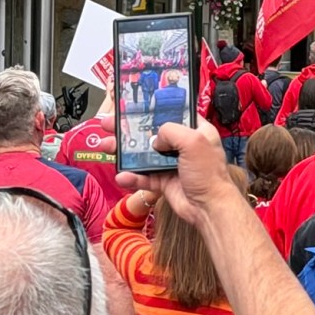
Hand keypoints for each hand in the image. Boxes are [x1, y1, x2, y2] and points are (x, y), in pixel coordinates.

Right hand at [116, 117, 238, 228]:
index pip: (173, 113)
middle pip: (151, 133)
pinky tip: (122, 176)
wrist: (208, 208)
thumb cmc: (209, 174)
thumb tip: (154, 140)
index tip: (134, 106)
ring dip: (123, 151)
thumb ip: (171, 131)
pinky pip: (142, 176)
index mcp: (196, 131)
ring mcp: (171, 163)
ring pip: (142, 154)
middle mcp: (183, 145)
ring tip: (106, 146)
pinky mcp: (163, 181)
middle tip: (110, 124)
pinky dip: (131, 176)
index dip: (154, 109)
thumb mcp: (193, 142)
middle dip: (129, 129)